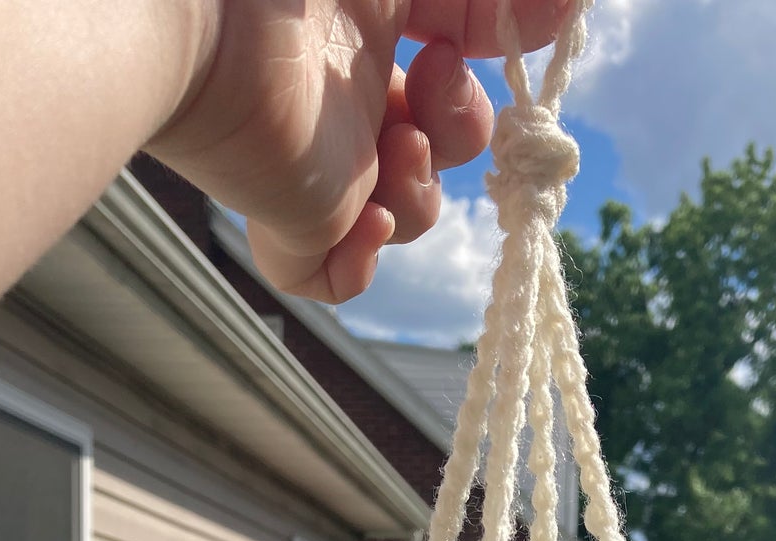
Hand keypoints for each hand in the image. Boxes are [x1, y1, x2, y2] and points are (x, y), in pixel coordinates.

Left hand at [149, 0, 571, 301]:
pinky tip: (367, 223)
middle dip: (463, 129)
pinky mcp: (290, 219)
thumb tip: (569, 12)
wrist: (207, 13)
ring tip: (394, 151)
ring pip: (404, 212)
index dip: (485, 69)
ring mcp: (317, 164)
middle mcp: (344, 98)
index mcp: (371, 29)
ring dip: (425, 191)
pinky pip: (329, 278)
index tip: (496, 42)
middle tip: (431, 89)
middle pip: (438, 148)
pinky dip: (361, 264)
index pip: (449, 71)